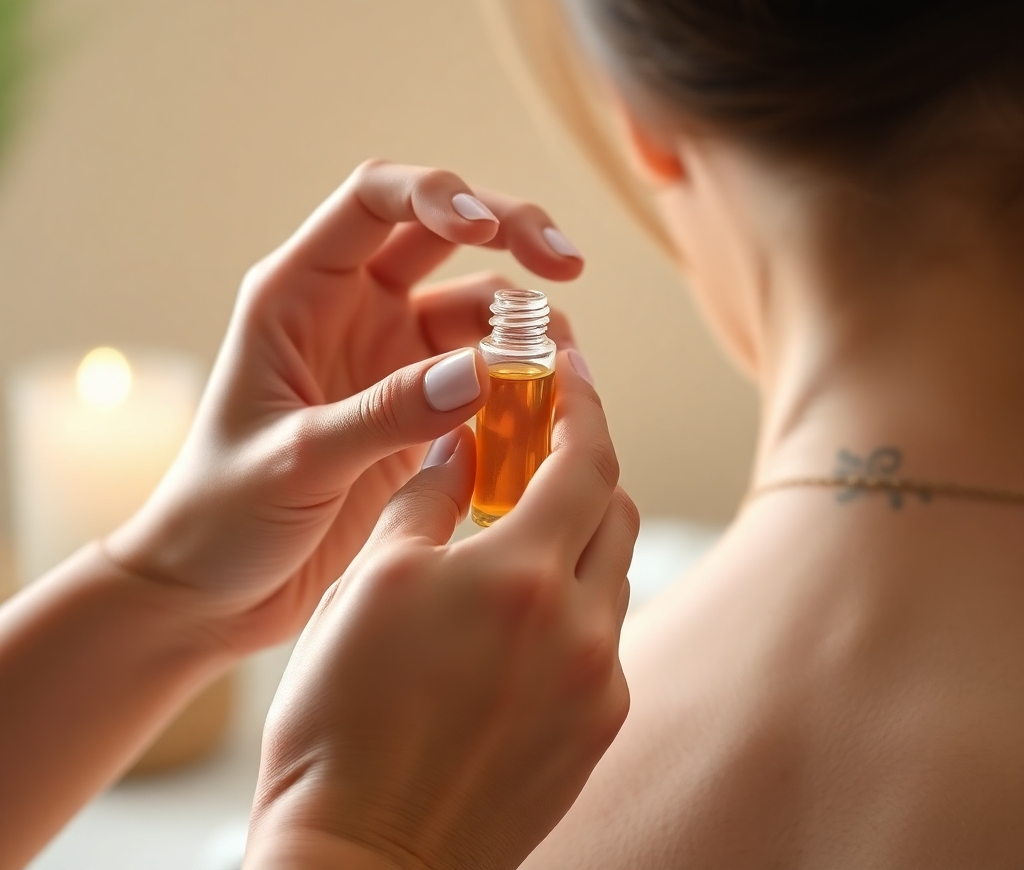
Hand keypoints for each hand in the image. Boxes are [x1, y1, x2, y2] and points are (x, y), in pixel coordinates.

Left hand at [104, 161, 581, 653]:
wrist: (215, 588)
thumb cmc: (222, 515)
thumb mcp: (295, 461)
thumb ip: (384, 415)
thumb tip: (480, 373)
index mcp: (298, 292)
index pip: (373, 200)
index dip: (437, 194)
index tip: (488, 228)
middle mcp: (348, 308)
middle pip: (440, 234)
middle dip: (510, 232)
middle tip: (568, 263)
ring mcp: (387, 354)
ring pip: (473, 307)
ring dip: (524, 322)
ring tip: (565, 363)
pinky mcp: (415, 406)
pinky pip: (483, 372)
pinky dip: (520, 381)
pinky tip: (549, 404)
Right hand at [246, 350, 637, 869]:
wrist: (362, 861)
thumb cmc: (344, 719)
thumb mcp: (371, 582)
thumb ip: (429, 496)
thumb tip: (461, 444)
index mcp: (524, 577)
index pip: (586, 459)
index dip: (582, 404)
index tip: (572, 371)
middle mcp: (583, 628)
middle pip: (616, 510)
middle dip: (584, 466)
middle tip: (539, 447)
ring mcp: (600, 685)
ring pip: (614, 573)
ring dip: (581, 536)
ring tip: (522, 533)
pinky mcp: (598, 730)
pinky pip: (606, 636)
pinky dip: (577, 601)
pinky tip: (522, 616)